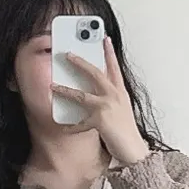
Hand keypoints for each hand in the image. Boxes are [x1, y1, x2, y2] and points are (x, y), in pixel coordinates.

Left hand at [52, 36, 150, 166]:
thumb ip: (111, 100)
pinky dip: (72, 127)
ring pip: (82, 95)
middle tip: (68, 54)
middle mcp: (114, 96)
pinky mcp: (100, 120)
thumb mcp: (121, 110)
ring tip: (54, 87)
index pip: (114, 68)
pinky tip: (63, 127)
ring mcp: (107, 107)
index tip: (104, 38)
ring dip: (65, 91)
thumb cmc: (127, 132)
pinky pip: (81, 123)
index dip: (109, 52)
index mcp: (120, 92)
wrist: (134, 150)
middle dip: (80, 63)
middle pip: (95, 73)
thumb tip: (96, 94)